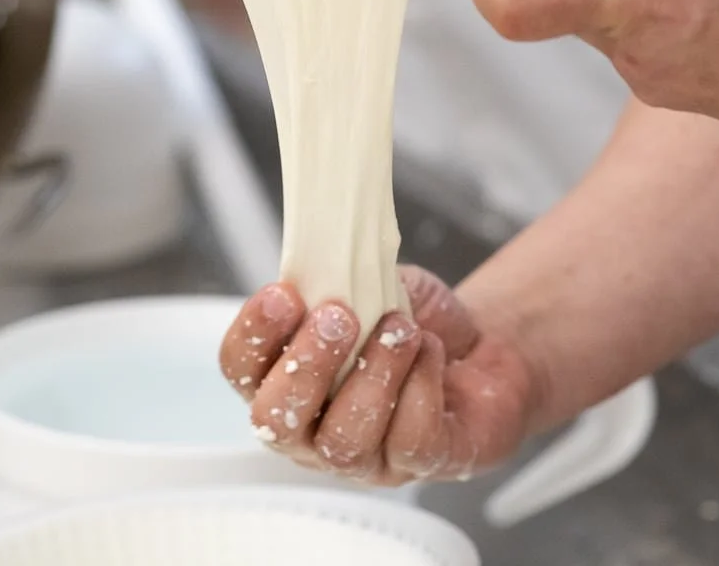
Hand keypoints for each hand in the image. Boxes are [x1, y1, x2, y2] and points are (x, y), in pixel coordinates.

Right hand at [220, 267, 540, 485]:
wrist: (477, 348)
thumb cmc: (407, 321)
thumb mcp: (368, 282)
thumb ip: (337, 275)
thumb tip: (322, 252)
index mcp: (283, 379)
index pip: (241, 370)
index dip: (253, 335)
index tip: (283, 294)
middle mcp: (311, 430)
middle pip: (276, 422)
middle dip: (305, 366)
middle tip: (339, 317)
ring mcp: (362, 458)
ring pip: (344, 439)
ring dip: (371, 375)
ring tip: (399, 327)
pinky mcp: (417, 465)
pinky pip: (408, 442)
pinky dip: (420, 388)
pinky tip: (430, 350)